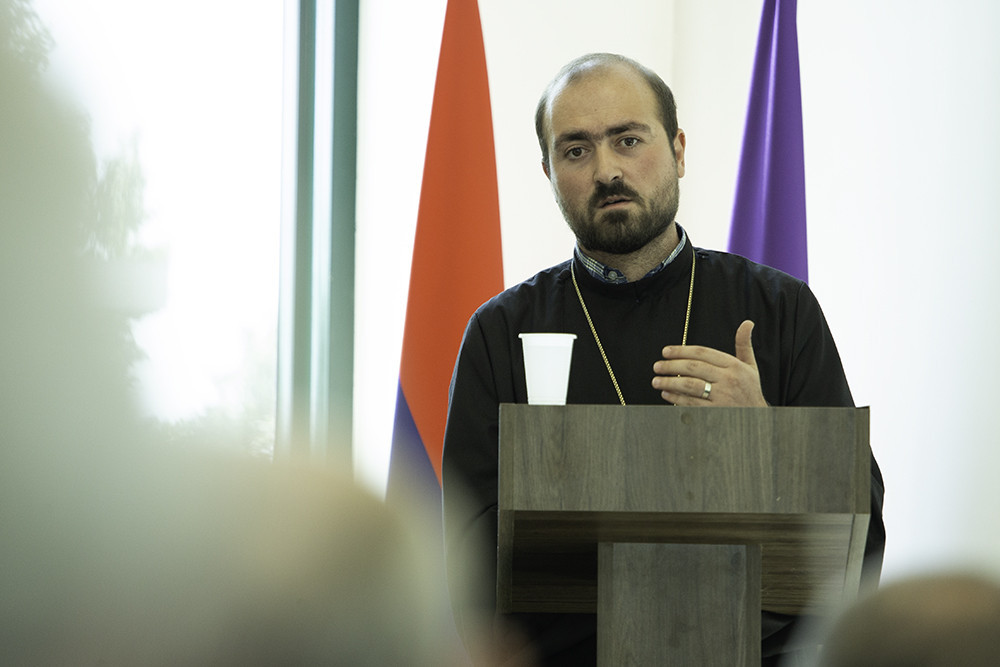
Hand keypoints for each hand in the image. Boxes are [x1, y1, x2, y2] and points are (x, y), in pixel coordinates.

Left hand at [650, 320, 767, 406]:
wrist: (757, 419)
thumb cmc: (750, 391)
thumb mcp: (750, 367)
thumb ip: (744, 345)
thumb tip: (747, 324)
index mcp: (734, 366)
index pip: (703, 353)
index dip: (681, 350)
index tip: (666, 352)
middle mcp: (728, 380)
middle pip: (693, 368)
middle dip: (671, 366)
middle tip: (657, 366)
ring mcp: (721, 397)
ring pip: (689, 385)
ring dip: (669, 382)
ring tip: (657, 381)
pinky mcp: (715, 412)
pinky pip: (691, 403)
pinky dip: (676, 398)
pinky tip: (666, 394)